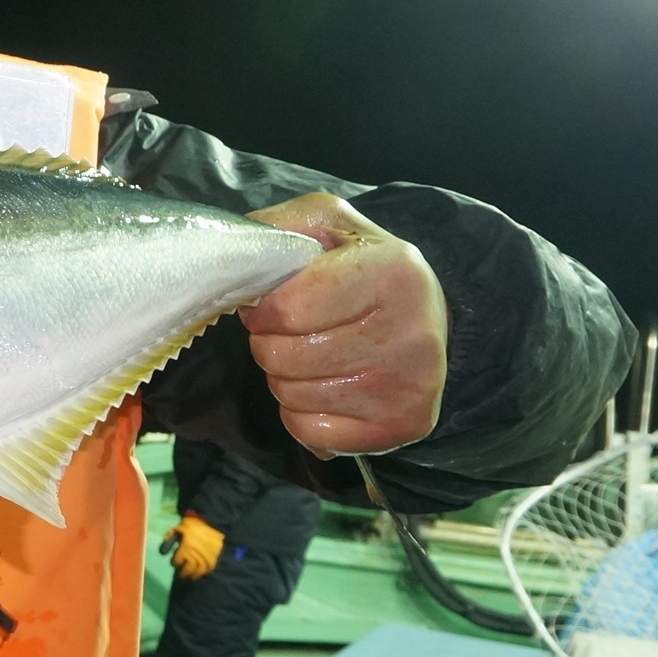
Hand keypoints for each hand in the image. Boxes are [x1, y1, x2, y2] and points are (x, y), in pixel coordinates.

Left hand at [164, 513, 224, 579]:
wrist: (211, 520)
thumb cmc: (192, 524)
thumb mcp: (178, 528)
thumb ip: (169, 538)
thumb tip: (162, 552)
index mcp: (186, 546)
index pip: (178, 560)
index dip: (175, 562)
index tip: (174, 563)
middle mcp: (196, 552)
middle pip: (190, 567)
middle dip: (184, 572)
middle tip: (181, 575)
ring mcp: (207, 555)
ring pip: (200, 569)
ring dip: (195, 575)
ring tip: (191, 577)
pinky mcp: (215, 555)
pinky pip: (210, 567)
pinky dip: (205, 572)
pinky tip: (201, 573)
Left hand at [241, 193, 447, 457]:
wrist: (427, 312)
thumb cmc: (361, 265)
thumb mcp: (324, 223)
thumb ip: (275, 228)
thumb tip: (230, 258)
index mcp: (392, 271)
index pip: (288, 310)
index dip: (263, 310)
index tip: (271, 305)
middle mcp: (411, 331)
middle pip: (284, 357)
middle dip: (270, 344)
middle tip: (292, 332)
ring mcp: (410, 385)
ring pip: (293, 396)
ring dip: (284, 378)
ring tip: (312, 355)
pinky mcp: (403, 425)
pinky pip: (312, 433)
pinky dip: (302, 415)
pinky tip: (326, 387)